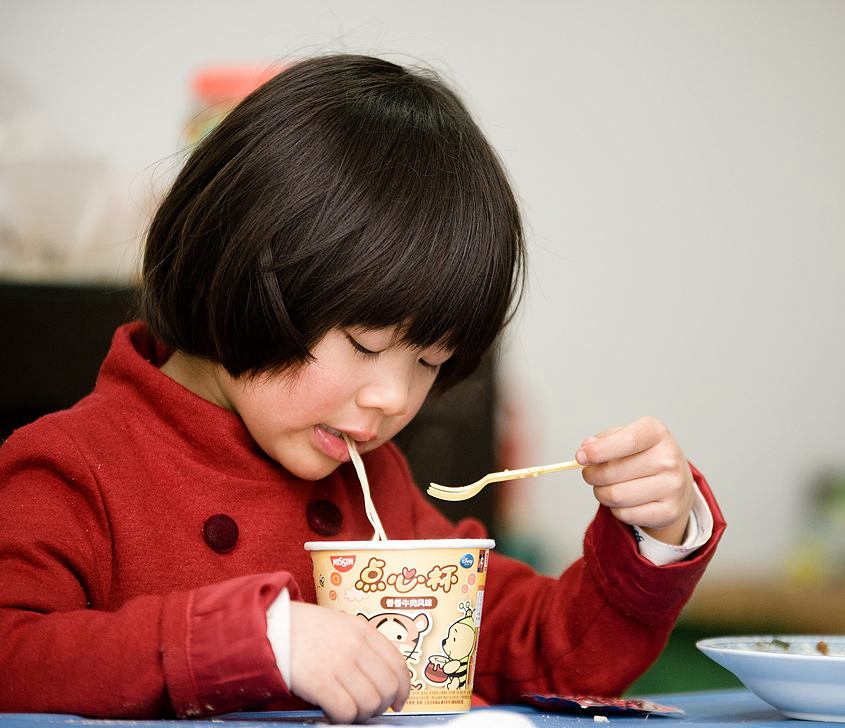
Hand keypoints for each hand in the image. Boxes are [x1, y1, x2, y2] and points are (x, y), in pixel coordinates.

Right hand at [289, 602, 410, 722]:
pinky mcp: (320, 682)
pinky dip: (342, 718)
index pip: (398, 664)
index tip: (399, 701)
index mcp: (363, 630)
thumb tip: (383, 676)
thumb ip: (363, 644)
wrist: (272, 627)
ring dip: (361, 714)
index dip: (403, 688)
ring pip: (370, 703)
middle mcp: (355, 646)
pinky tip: (330, 712)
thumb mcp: (342, 624)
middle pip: (388, 687)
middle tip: (369, 709)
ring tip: (347, 710)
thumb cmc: (305, 629)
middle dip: (382, 705)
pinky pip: (345, 712)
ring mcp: (339, 663)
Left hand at [575, 416, 694, 544]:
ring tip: (605, 487)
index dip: (599, 451)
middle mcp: (669, 459)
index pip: (627, 440)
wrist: (676, 483)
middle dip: (592, 475)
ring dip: (601, 493)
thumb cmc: (645, 456)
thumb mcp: (627, 437)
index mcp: (656, 433)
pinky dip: (615, 509)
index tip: (580, 457)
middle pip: (612, 471)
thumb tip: (586, 448)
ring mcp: (672, 487)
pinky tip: (624, 501)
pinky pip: (625, 514)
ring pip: (615, 496)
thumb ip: (604, 439)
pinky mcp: (669, 512)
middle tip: (590, 474)